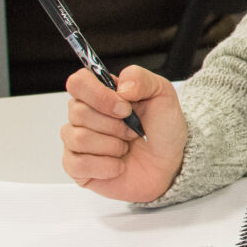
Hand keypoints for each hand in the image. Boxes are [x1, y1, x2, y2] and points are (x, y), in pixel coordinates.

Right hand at [60, 65, 186, 200]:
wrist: (169, 163)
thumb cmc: (162, 129)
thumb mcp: (162, 94)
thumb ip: (141, 79)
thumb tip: (121, 86)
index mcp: (100, 94)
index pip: (78, 82)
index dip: (99, 95)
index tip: (124, 107)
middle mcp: (83, 116)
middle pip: (78, 112)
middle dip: (115, 125)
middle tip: (133, 132)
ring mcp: (76, 142)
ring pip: (79, 139)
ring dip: (112, 146)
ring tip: (126, 148)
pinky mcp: (76, 167)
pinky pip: (79, 164)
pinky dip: (107, 166)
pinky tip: (118, 165)